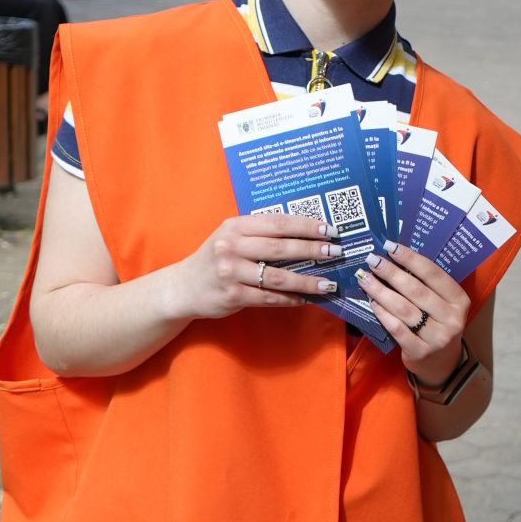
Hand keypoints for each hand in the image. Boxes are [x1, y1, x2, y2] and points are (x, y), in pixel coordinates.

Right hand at [170, 208, 340, 321]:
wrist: (184, 287)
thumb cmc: (216, 258)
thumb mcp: (232, 236)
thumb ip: (261, 232)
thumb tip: (306, 233)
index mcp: (236, 226)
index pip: (278, 222)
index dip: (307, 226)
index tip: (330, 230)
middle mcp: (232, 246)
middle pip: (281, 248)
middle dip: (313, 250)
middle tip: (336, 253)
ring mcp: (231, 272)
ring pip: (279, 276)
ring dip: (307, 281)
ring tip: (328, 283)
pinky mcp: (232, 295)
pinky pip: (269, 297)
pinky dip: (290, 298)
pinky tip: (306, 299)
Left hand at [355, 240, 470, 382]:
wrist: (442, 363)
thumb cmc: (438, 324)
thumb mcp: (442, 304)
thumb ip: (426, 285)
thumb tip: (396, 257)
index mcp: (459, 300)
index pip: (434, 274)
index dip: (411, 258)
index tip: (390, 246)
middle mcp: (452, 319)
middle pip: (417, 290)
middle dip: (391, 272)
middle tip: (372, 260)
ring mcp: (437, 337)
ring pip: (404, 309)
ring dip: (381, 292)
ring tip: (365, 279)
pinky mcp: (420, 352)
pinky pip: (397, 328)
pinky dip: (382, 313)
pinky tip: (372, 302)